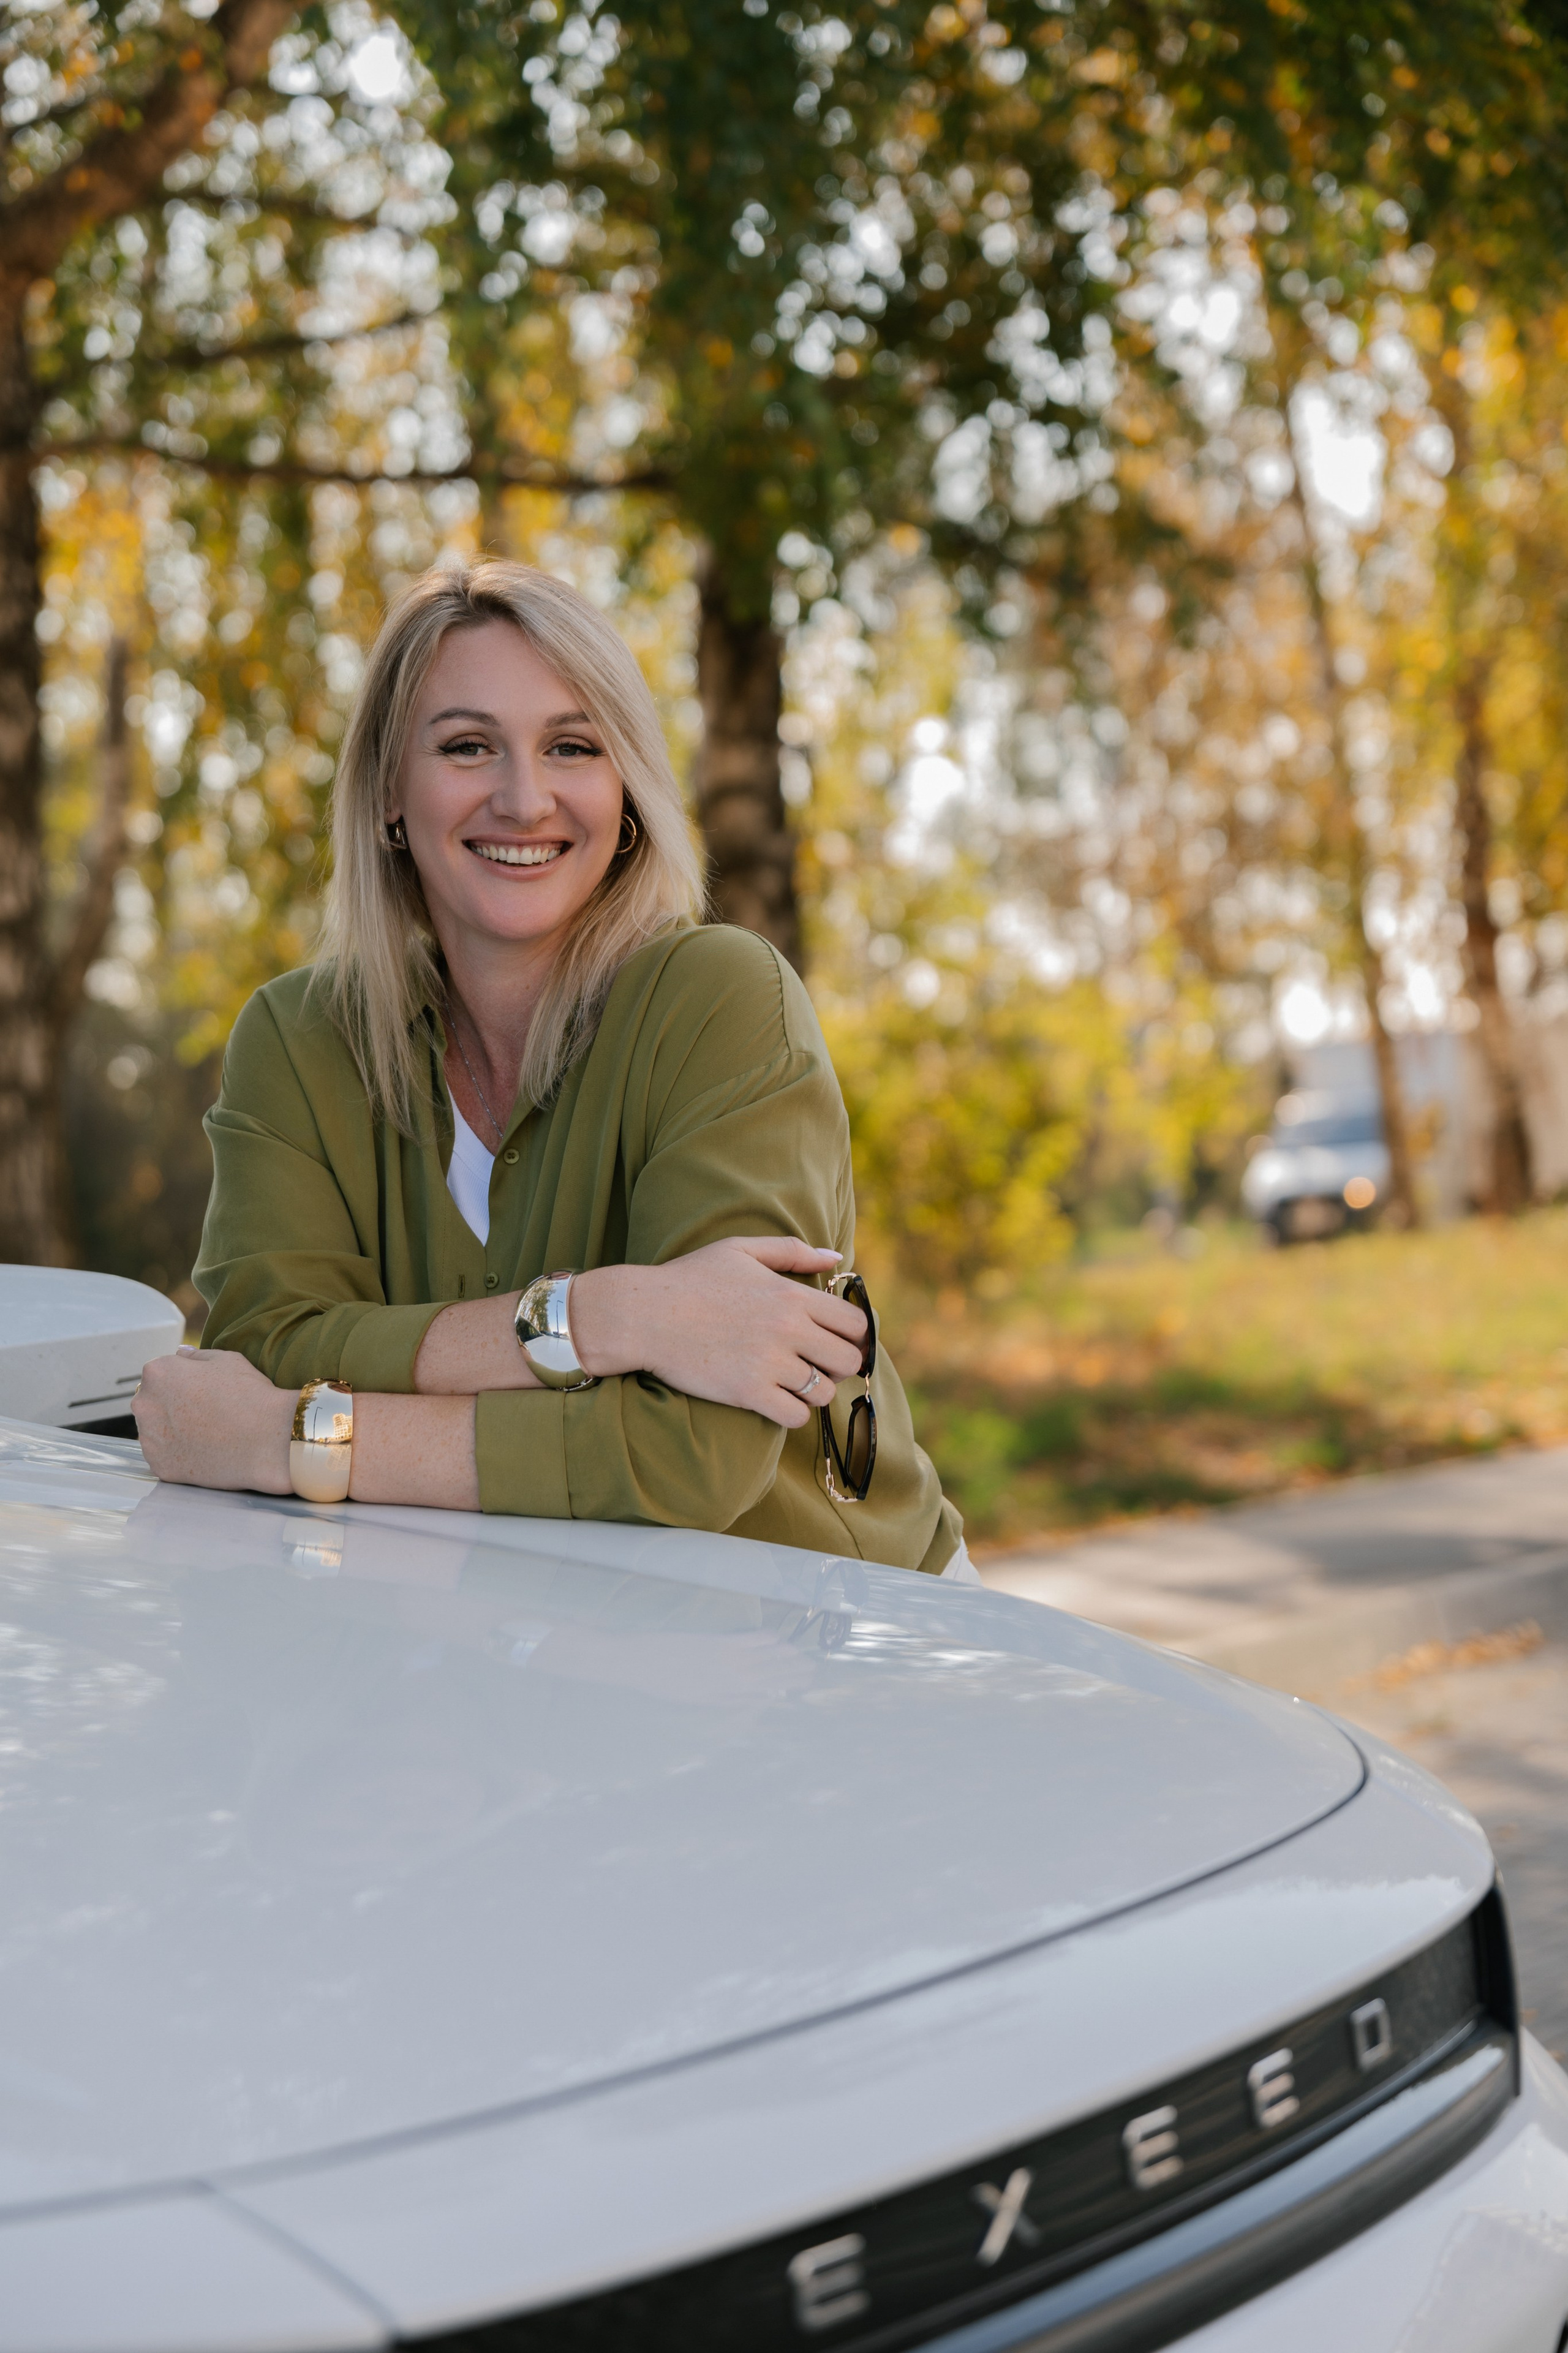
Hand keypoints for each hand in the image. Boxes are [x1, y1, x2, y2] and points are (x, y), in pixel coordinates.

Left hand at [134, 1347, 294, 1493]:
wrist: (267, 1441)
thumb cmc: (250, 1396)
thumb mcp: (227, 1360)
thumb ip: (196, 1356)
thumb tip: (181, 1354)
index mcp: (158, 1373)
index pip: (158, 1374)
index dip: (181, 1381)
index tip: (200, 1390)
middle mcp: (145, 1404)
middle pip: (152, 1402)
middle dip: (170, 1405)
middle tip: (203, 1413)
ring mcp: (150, 1438)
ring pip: (155, 1431)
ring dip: (172, 1431)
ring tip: (206, 1434)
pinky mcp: (160, 1466)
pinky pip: (163, 1457)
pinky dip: (178, 1455)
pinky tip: (203, 1451)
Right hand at [571, 1238, 868, 1427]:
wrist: (642, 1314)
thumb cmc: (689, 1279)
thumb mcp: (740, 1250)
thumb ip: (791, 1252)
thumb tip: (836, 1260)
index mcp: (792, 1295)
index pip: (854, 1323)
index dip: (852, 1335)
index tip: (836, 1341)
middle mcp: (788, 1329)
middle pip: (847, 1361)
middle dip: (837, 1366)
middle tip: (816, 1365)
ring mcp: (770, 1364)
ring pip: (824, 1393)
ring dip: (814, 1392)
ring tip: (793, 1384)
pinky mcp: (748, 1393)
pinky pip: (796, 1416)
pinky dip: (792, 1413)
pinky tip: (775, 1401)